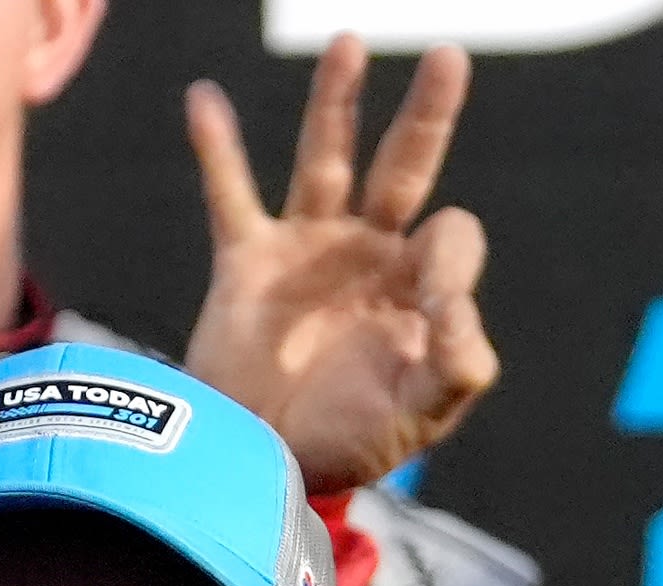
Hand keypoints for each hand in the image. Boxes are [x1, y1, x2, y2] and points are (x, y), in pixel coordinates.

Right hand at [181, 36, 496, 497]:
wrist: (258, 464)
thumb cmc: (346, 445)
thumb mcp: (417, 418)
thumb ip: (455, 369)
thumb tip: (457, 310)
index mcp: (416, 289)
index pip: (451, 237)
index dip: (449, 261)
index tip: (430, 311)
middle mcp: (367, 255)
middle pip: (406, 167)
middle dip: (428, 115)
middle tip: (448, 58)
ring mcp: (306, 250)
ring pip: (326, 159)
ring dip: (337, 103)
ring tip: (350, 44)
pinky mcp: (246, 262)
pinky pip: (230, 194)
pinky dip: (217, 148)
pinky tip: (205, 99)